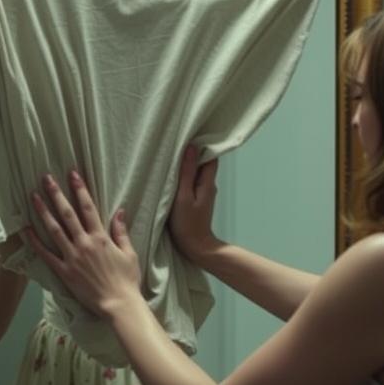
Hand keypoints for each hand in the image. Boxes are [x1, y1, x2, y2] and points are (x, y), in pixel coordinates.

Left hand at [24, 171, 140, 317]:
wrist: (118, 304)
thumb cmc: (127, 279)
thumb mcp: (129, 252)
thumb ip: (121, 231)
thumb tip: (120, 211)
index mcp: (101, 237)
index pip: (88, 207)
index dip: (79, 189)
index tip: (72, 174)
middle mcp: (84, 243)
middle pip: (67, 213)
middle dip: (56, 194)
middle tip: (46, 178)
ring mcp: (72, 257)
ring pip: (54, 230)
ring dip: (43, 212)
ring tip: (33, 197)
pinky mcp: (64, 272)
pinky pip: (46, 254)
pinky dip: (35, 242)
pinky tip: (25, 230)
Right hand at [168, 145, 221, 261]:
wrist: (196, 247)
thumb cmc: (188, 224)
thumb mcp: (183, 197)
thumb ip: (186, 173)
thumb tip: (191, 148)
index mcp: (207, 182)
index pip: (210, 156)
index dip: (202, 145)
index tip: (189, 137)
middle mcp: (209, 185)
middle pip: (203, 162)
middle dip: (193, 153)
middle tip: (176, 144)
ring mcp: (204, 193)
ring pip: (197, 172)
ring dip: (187, 165)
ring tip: (173, 158)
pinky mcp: (197, 200)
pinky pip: (192, 182)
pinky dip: (185, 177)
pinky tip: (174, 176)